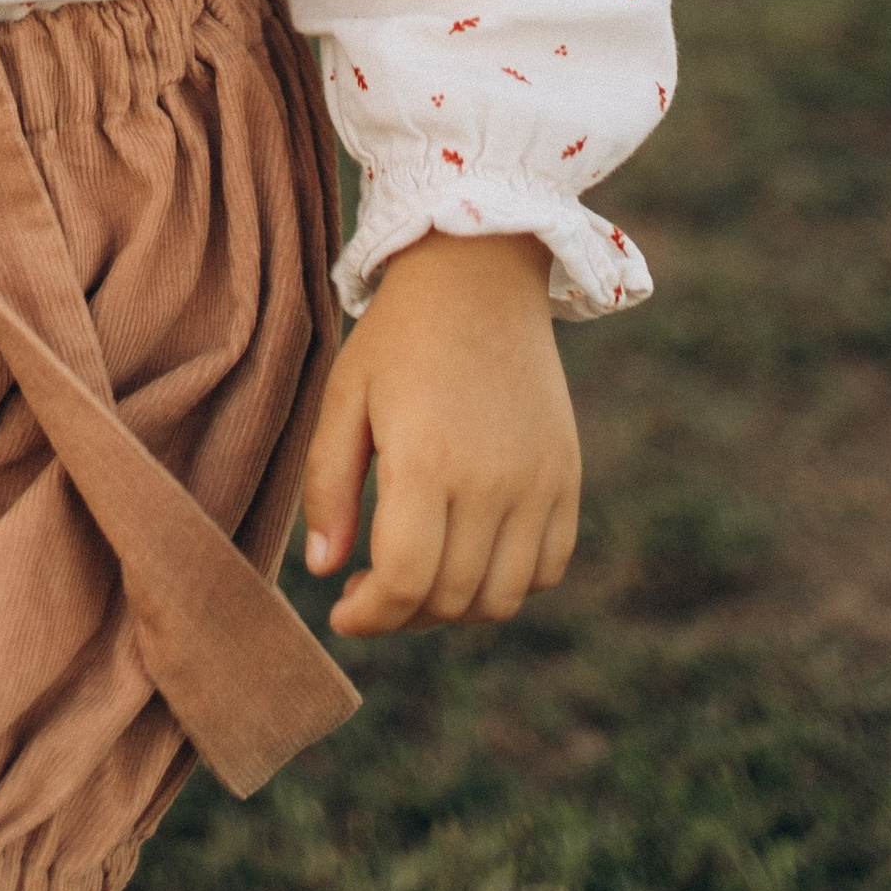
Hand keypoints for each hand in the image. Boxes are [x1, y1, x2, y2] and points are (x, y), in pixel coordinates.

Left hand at [300, 228, 579, 633]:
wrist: (480, 275)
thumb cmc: (399, 336)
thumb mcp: (345, 396)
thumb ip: (327, 486)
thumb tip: (324, 570)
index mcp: (428, 460)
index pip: (405, 581)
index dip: (370, 616)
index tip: (343, 612)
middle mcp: (493, 481)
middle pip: (451, 598)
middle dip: (402, 612)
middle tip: (370, 590)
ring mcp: (540, 483)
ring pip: (501, 598)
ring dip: (455, 607)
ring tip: (418, 577)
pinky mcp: (567, 478)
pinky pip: (547, 569)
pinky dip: (509, 583)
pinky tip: (469, 555)